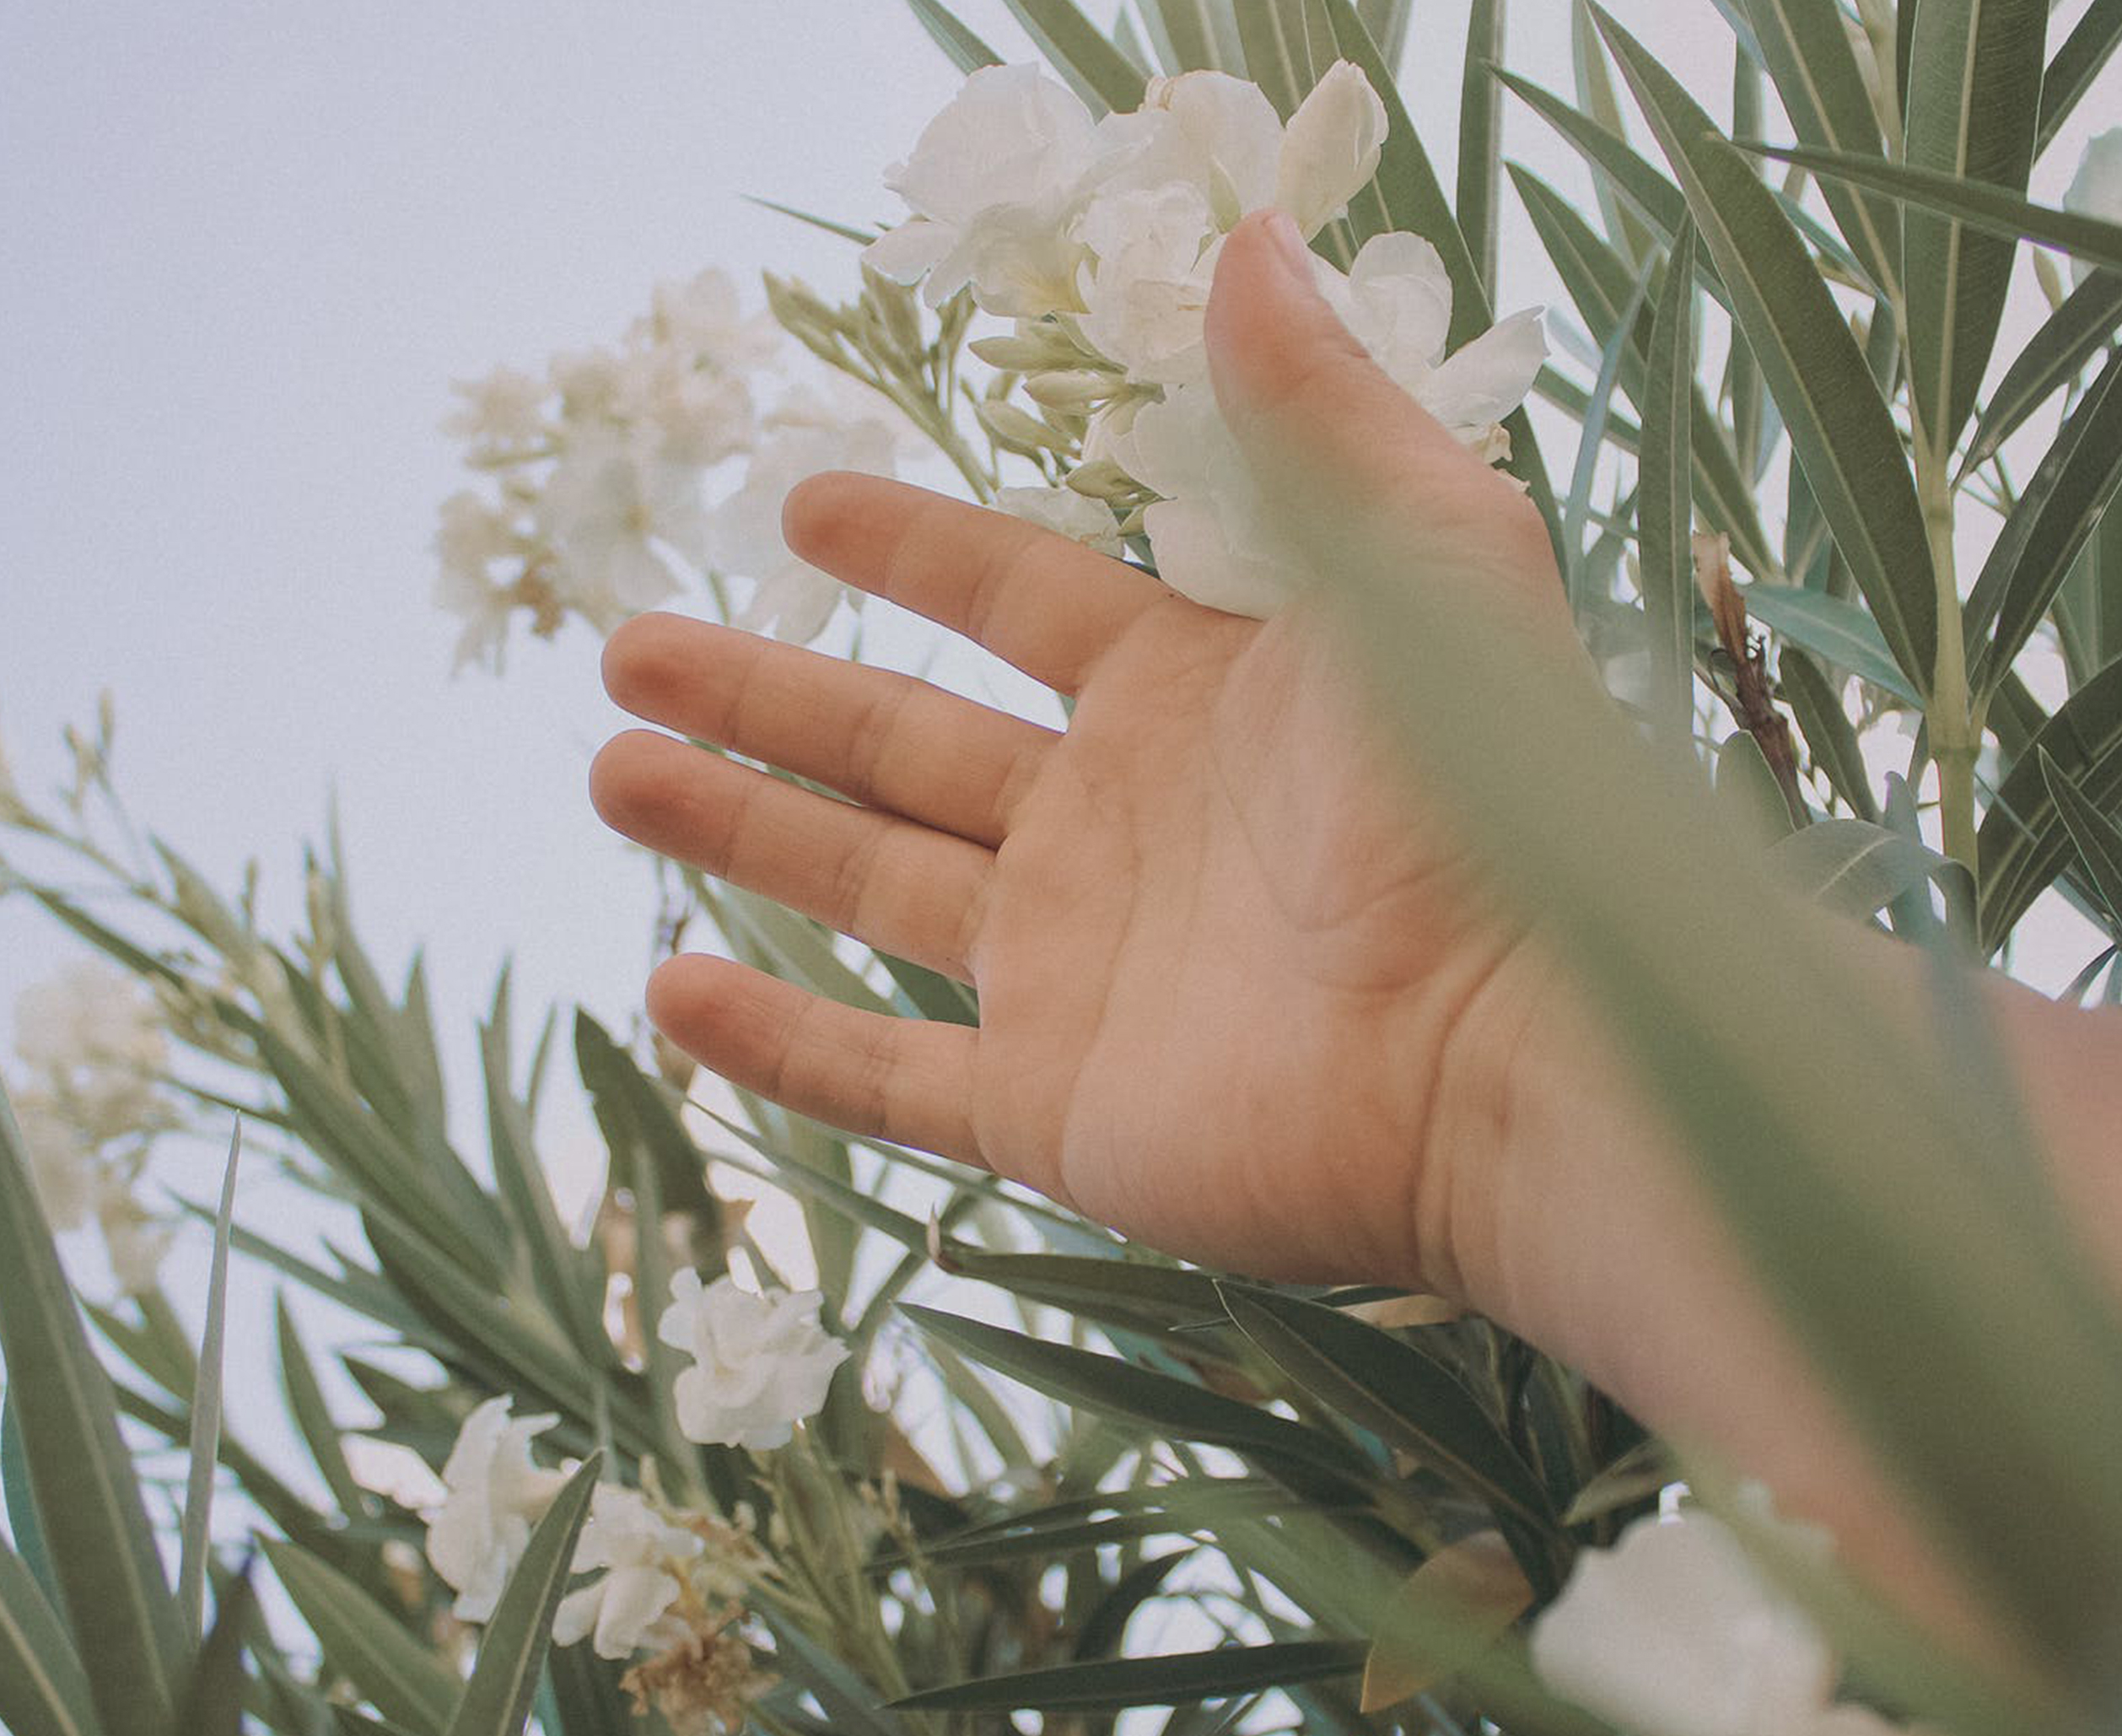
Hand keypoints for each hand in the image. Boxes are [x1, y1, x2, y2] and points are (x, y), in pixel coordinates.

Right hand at [589, 213, 1572, 1293]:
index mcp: (1195, 696)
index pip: (1017, 603)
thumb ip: (1318, 416)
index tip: (800, 507)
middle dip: (766, 694)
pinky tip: (667, 993)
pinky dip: (777, 1044)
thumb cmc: (1486, 804)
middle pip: (903, 747)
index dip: (912, 553)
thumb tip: (1254, 242)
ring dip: (739, 831)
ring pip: (871, 890)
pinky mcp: (1055, 1107)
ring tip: (611, 769)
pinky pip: (885, 1078)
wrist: (1509, 1053)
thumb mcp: (1424, 564)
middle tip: (628, 648)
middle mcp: (1118, 829)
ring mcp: (1077, 973)